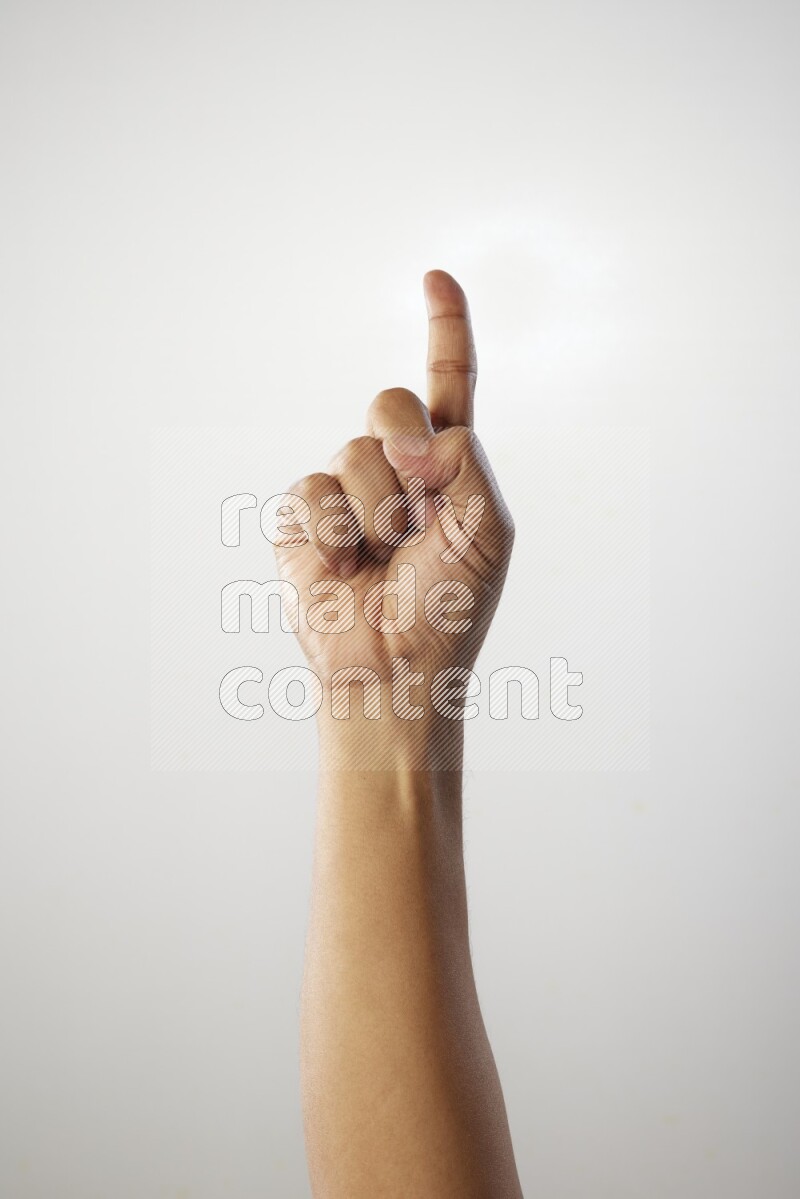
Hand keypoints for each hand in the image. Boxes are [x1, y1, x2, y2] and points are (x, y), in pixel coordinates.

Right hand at [273, 270, 513, 765]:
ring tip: (382, 560)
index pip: (449, 384)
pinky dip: (335, 537)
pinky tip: (345, 572)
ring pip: (353, 452)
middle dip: (405, 447)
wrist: (394, 668)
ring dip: (377, 514)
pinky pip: (312, 492)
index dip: (444, 328)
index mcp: (448, 466)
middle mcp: (395, 468)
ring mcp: (345, 490)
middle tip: (418, 512)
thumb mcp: (486, 531)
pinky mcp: (303, 518)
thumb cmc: (448, 607)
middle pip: (390, 401)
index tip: (434, 276)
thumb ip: (465, 463)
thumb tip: (412, 435)